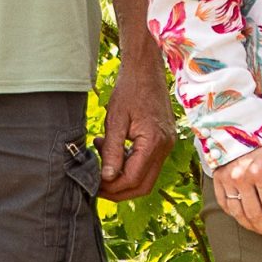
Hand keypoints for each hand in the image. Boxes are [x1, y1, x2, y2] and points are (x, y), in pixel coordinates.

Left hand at [97, 50, 174, 200]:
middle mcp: (165, 147)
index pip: (133, 179)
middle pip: (143, 186)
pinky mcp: (164, 141)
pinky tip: (113, 151)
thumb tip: (107, 177)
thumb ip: (112, 150)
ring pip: (146, 178)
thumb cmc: (130, 90)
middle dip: (118, 191)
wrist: (147, 70)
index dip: (112, 188)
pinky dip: (130, 166)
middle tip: (96, 184)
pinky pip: (148, 164)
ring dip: (123, 178)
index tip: (93, 184)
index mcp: (154, 142)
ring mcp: (167, 145)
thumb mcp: (115, 120)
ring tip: (102, 161)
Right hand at [211, 145, 261, 239]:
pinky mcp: (217, 179)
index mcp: (260, 172)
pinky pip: (224, 204)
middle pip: (254, 215)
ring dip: (250, 226)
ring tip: (261, 230)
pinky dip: (234, 215)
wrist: (235, 121)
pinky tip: (243, 218)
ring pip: (238, 214)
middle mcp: (241, 179)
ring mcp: (227, 180)